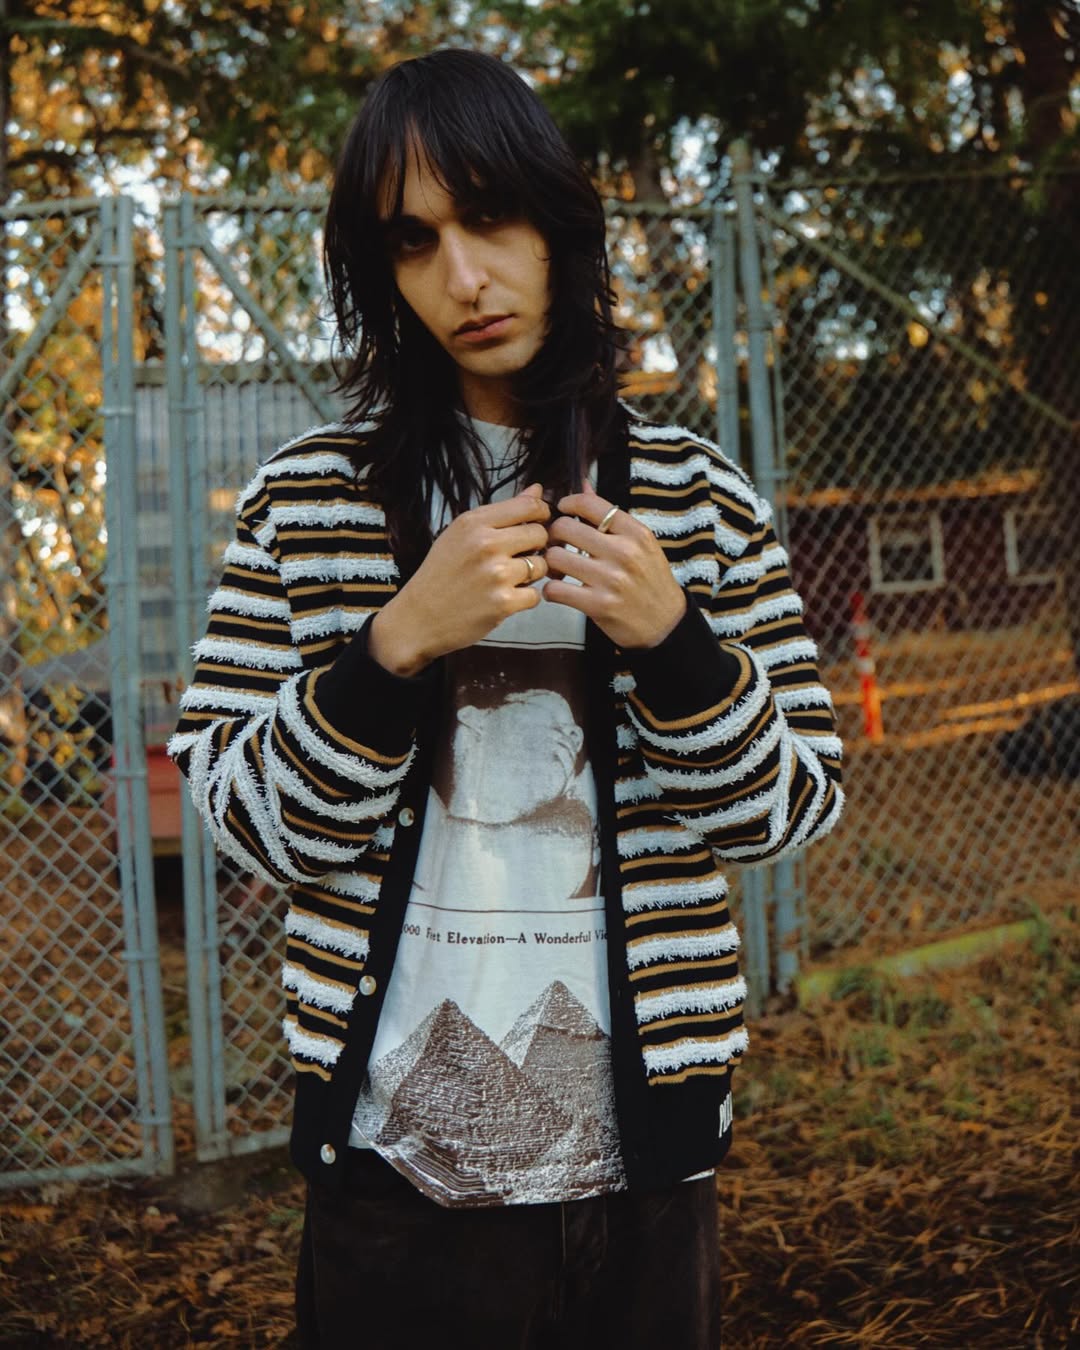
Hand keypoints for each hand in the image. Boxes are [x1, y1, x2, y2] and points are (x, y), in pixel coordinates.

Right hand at [369, 484, 550, 675]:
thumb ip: (502, 513)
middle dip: (536, 546)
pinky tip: (504, 598)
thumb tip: (537, 489)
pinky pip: (535, 595)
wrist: (418, 618)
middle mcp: (486, 544)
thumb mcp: (461, 534)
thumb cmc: (440, 574)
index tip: (537, 523)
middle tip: (518, 557)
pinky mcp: (504, 603)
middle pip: (540, 534)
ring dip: (531, 575)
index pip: (529, 506)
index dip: (541, 514)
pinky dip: (524, 599)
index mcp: (473, 523)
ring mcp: (496, 574)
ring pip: (542, 565)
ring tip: (507, 580)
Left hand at [544, 479, 686, 648]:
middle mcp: (624, 553)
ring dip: (549, 564)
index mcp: (635, 533)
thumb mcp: (640, 544)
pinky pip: (555, 590)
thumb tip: (583, 485)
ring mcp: (611, 579)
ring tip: (557, 569)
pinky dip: (551, 590)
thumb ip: (610, 516)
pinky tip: (559, 591)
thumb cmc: (650, 581)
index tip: (562, 511)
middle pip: (565, 528)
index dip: (568, 503)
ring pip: (555, 558)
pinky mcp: (598, 605)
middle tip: (556, 544)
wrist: (665, 624)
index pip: (590, 504)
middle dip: (553, 535)